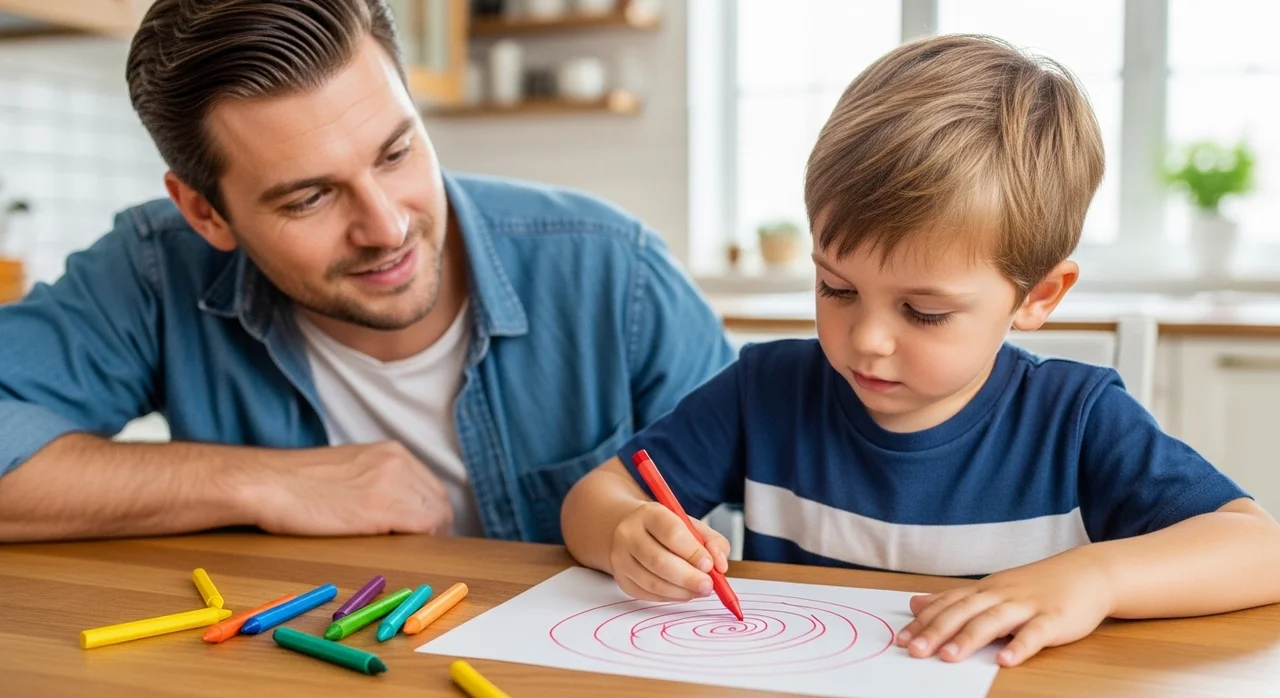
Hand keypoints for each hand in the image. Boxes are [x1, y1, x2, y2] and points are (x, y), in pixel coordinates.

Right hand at [243, 441, 453, 535]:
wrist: (267, 483)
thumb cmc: (297, 482)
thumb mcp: (350, 468)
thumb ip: (377, 480)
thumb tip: (397, 507)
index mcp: (391, 451)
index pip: (432, 486)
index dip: (433, 513)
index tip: (425, 533)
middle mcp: (398, 461)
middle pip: (440, 500)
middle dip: (436, 527)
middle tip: (420, 550)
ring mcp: (391, 482)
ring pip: (436, 515)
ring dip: (428, 538)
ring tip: (410, 555)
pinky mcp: (380, 507)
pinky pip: (422, 526)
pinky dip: (420, 542)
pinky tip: (404, 552)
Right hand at [609, 502, 731, 601]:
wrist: (627, 529)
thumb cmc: (665, 528)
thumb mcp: (690, 524)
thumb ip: (711, 541)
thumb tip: (721, 565)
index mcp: (649, 514)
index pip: (671, 533)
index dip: (692, 552)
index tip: (709, 565)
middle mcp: (629, 534)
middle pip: (659, 561)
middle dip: (689, 578)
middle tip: (708, 586)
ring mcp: (621, 558)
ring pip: (653, 582)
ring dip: (681, 591)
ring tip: (699, 590)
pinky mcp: (621, 578)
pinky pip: (647, 594)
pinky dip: (670, 597)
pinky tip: (683, 593)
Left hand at [896, 549, 1115, 666]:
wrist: (1087, 573)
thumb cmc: (1035, 586)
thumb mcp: (990, 589)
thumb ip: (953, 599)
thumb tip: (915, 603)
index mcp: (984, 591)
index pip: (948, 605)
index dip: (924, 622)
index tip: (901, 639)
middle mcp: (1001, 595)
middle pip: (964, 612)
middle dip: (937, 631)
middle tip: (915, 650)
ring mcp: (1027, 606)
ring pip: (994, 621)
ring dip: (970, 639)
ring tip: (949, 657)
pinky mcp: (1054, 619)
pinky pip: (1035, 633)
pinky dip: (1020, 647)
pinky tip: (1006, 661)